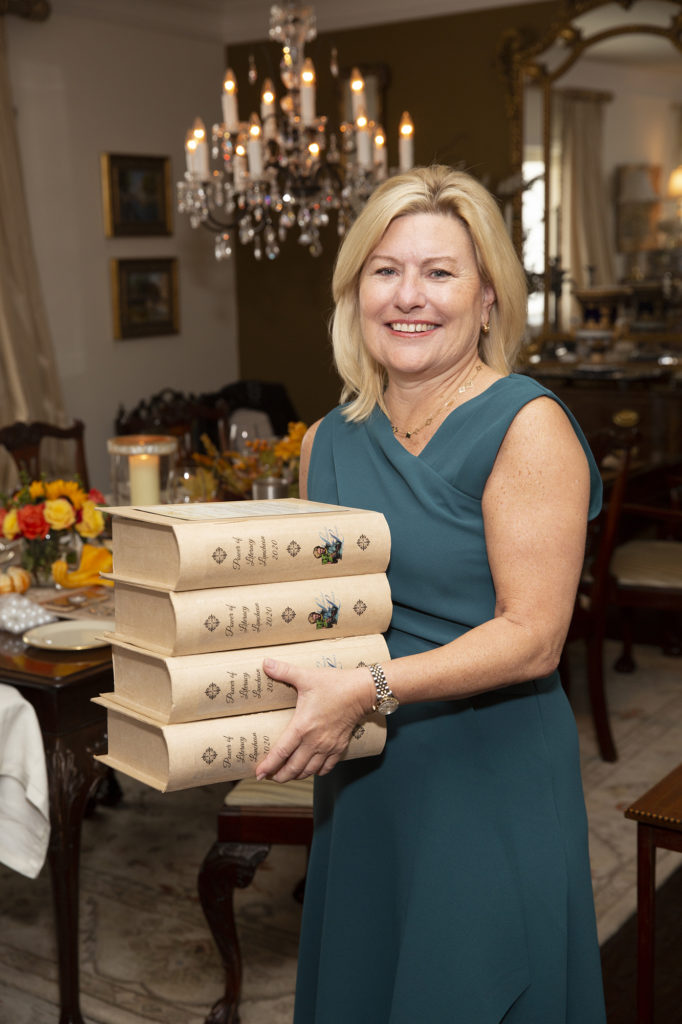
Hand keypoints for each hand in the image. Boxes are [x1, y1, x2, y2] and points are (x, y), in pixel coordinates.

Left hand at [255, 658, 374, 782]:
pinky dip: (316, 772)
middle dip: (280, 776)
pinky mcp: (339, 746)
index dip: (269, 765)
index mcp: (302, 726)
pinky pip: (326, 767)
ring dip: (296, 776)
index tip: (259, 774)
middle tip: (270, 777)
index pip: (281, 752)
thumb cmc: (334, 684)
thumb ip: (284, 671)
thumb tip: (265, 662)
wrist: (362, 691)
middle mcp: (314, 741)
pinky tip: (311, 770)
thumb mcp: (307, 676)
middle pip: (294, 767)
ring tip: (287, 775)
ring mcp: (328, 746)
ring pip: (309, 771)